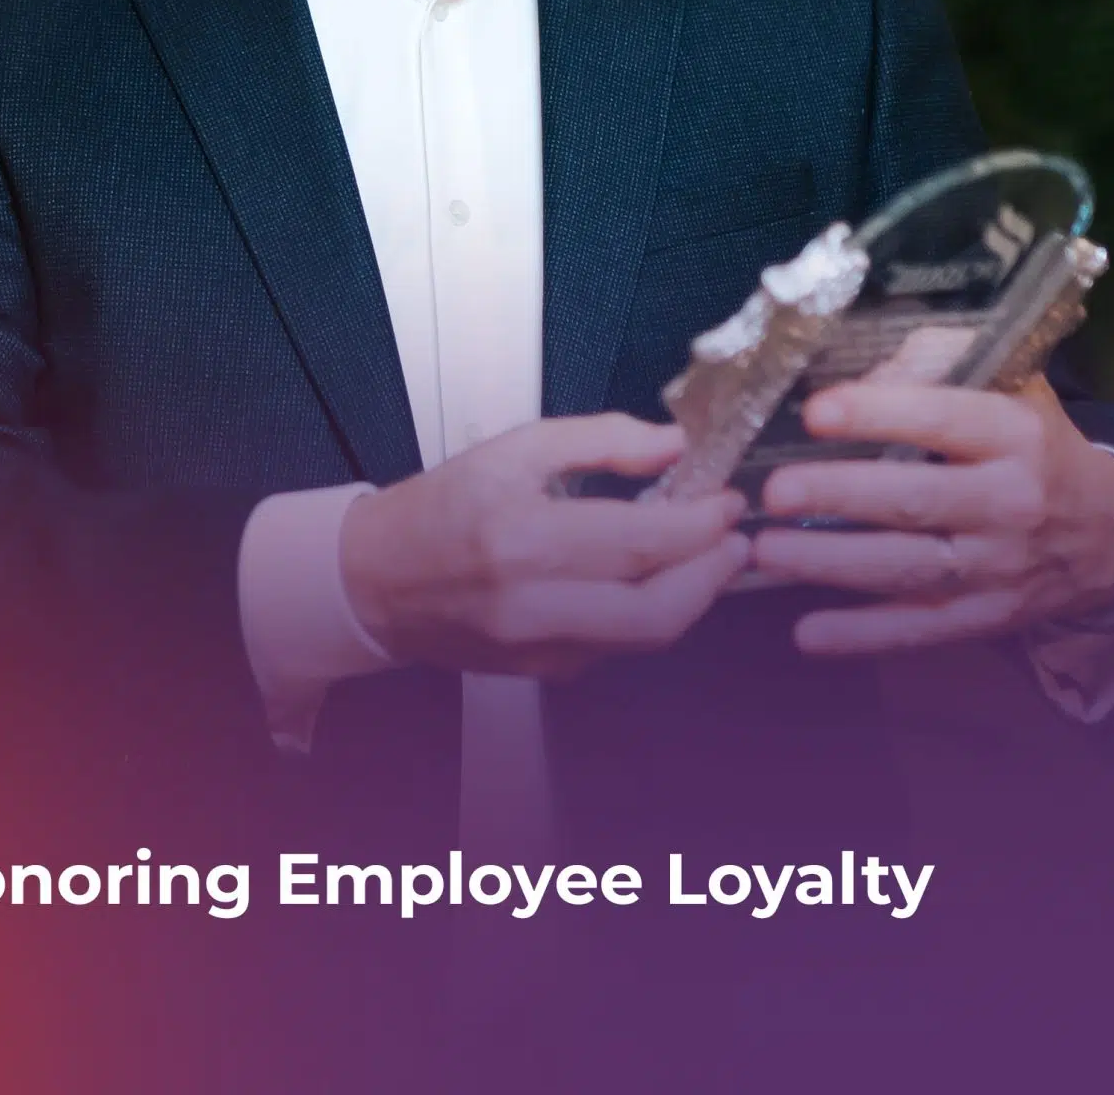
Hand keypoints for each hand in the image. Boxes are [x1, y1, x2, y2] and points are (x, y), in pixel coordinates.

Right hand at [339, 413, 751, 676]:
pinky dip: (648, 615)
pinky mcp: (542, 674)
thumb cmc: (445, 503)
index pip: (640, 541)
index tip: (726, 499)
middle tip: (735, 540)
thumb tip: (677, 445)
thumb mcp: (516, 449)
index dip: (700, 522)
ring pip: (645, 637)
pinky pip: (616, 648)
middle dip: (712, 574)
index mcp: (524, 538)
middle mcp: (534, 605)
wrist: (377, 579)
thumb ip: (602, 440)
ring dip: (692, 598)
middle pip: (657, 609)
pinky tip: (656, 582)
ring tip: (709, 560)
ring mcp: (539, 649)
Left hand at [749, 327, 1113, 655]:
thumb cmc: (1036, 446)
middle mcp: (1010, 502)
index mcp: (1015, 434)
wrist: (1111, 535)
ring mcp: (999, 567)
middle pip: (917, 500)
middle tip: (773, 492)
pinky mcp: (988, 617)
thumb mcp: (1011, 389)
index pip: (941, 420)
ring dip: (833, 563)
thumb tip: (863, 367)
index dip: (877, 415)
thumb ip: (940, 366)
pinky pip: (921, 628)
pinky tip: (808, 634)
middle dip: (840, 495)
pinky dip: (863, 636)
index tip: (814, 412)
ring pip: (909, 568)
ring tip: (768, 551)